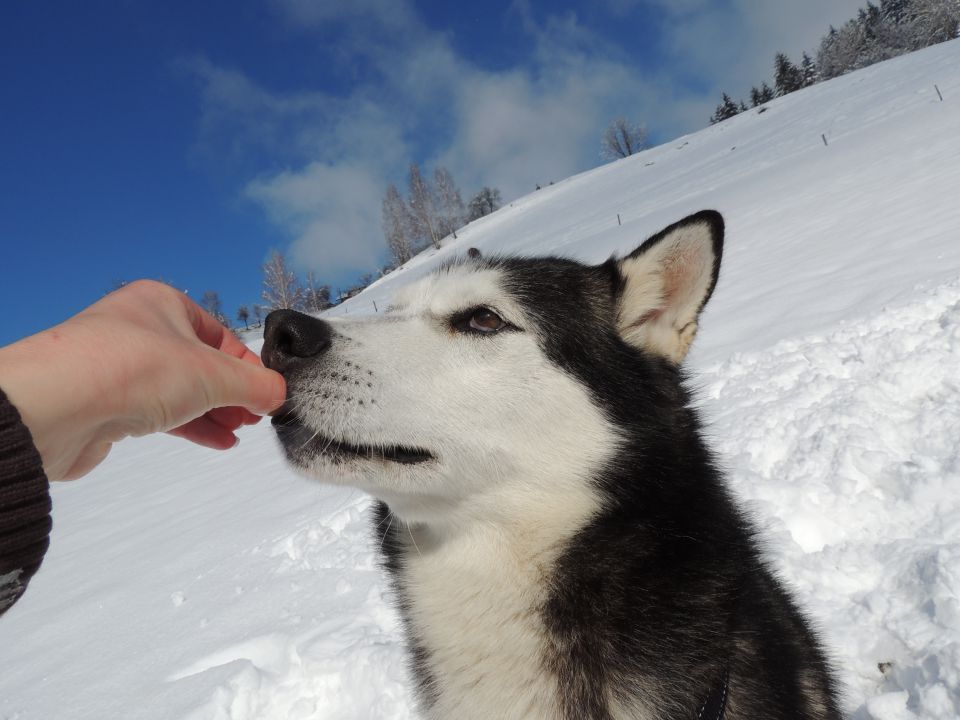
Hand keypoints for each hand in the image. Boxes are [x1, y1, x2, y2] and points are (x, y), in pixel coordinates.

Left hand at [0, 280, 285, 479]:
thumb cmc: (135, 370)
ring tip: (241, 430)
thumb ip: (254, 385)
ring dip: (214, 411)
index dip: (248, 365)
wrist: (55, 409)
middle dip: (233, 392)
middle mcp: (140, 329)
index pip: (220, 334)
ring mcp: (121, 367)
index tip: (269, 394)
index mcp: (163, 303)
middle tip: (257, 415)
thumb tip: (280, 394)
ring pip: (181, 389)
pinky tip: (218, 441)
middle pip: (202, 362)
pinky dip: (191, 424)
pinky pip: (160, 411)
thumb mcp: (212, 374)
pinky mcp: (109, 404)